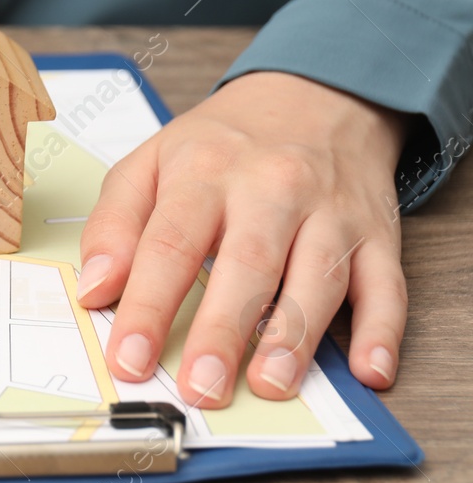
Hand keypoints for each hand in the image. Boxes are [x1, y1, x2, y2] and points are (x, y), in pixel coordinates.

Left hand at [76, 70, 409, 406]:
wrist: (315, 94)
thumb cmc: (224, 143)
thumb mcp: (150, 162)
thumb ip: (113, 225)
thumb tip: (94, 289)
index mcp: (204, 173)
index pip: (170, 245)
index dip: (148, 307)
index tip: (129, 358)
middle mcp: (271, 190)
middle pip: (246, 265)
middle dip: (222, 331)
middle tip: (200, 387)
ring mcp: (330, 213)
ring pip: (317, 278)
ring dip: (295, 338)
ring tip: (268, 385)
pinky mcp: (377, 235)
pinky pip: (387, 285)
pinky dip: (383, 330)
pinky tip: (371, 369)